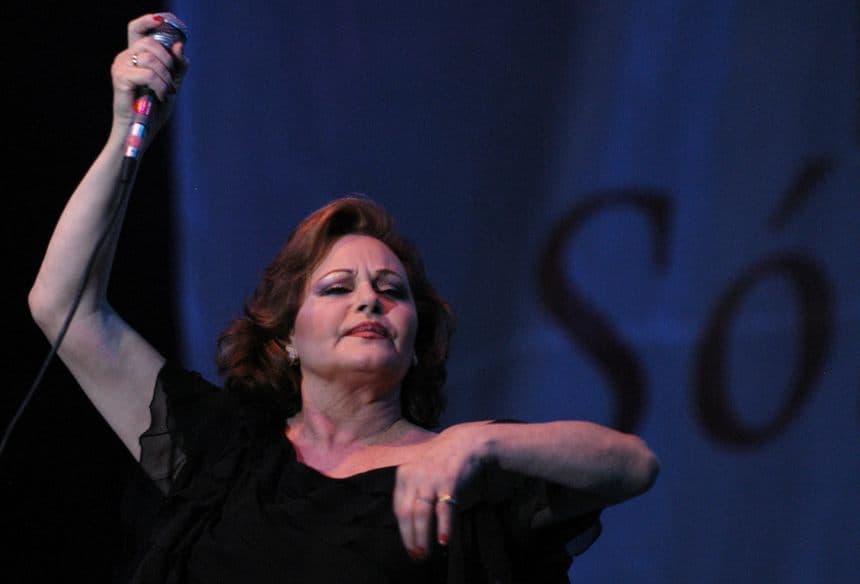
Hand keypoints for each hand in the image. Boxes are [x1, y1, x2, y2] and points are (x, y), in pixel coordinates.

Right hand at [110, 14, 188, 137]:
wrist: (140, 132)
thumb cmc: (154, 109)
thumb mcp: (172, 84)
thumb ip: (178, 65)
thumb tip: (179, 45)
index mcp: (136, 56)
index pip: (137, 28)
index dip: (150, 20)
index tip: (165, 20)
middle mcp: (125, 57)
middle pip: (150, 42)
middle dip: (168, 61)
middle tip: (171, 81)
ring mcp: (121, 66)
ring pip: (150, 58)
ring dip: (165, 77)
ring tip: (166, 93)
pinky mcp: (121, 78)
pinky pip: (149, 74)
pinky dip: (160, 85)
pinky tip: (160, 97)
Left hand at [392, 421, 492, 559]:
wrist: (464, 442)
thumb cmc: (442, 461)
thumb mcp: (420, 471)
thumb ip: (413, 492)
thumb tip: (410, 524)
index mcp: (403, 475)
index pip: (399, 509)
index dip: (403, 531)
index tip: (409, 546)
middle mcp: (413, 477)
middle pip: (407, 514)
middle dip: (410, 537)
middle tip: (416, 556)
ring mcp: (430, 479)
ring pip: (421, 513)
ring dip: (422, 536)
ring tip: (424, 553)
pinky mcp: (448, 481)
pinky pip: (444, 509)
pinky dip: (443, 526)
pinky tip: (443, 540)